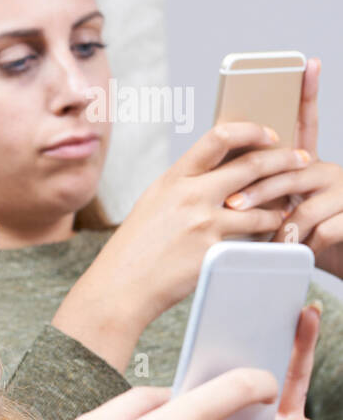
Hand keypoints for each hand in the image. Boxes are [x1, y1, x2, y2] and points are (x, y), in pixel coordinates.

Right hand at [54, 122, 302, 369]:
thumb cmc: (132, 251)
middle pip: (250, 165)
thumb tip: (215, 176)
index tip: (268, 136)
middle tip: (300, 161)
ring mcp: (202, 221)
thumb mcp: (152, 206)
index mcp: (171, 179)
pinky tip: (272, 237)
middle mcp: (188, 194)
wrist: (119, 287)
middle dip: (284, 160)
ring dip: (280, 206)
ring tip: (287, 209)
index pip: (218, 137)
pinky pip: (254, 238)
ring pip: (261, 205)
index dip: (251, 131)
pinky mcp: (213, 249)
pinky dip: (268, 236)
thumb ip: (183, 188)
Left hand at [229, 59, 342, 276]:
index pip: (305, 123)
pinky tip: (302, 250)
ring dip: (282, 228)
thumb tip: (221, 178)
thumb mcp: (274, 208)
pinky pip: (323, 230)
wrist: (331, 261)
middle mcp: (327, 170)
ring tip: (271, 241)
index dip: (307, 93)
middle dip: (258, 191)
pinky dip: (304, 245)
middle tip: (233, 206)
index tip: (307, 63)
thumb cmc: (292, 234)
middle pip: (289, 172)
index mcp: (304, 163)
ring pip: (305, 207)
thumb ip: (259, 187)